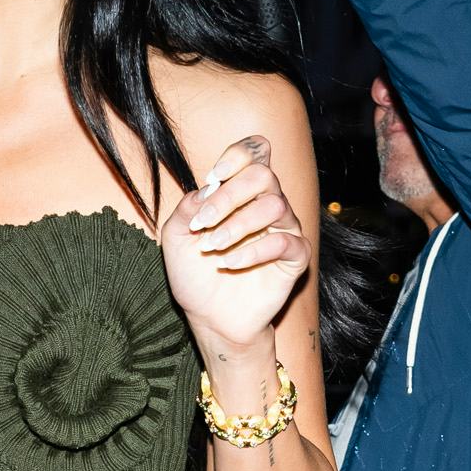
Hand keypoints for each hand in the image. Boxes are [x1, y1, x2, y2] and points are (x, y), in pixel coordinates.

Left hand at [161, 138, 311, 359]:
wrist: (209, 318)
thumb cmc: (195, 274)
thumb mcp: (176, 238)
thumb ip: (186, 209)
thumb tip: (206, 189)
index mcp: (241, 193)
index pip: (256, 152)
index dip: (239, 154)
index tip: (214, 176)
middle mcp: (266, 205)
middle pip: (263, 175)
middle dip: (230, 195)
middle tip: (203, 223)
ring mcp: (284, 229)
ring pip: (275, 206)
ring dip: (238, 225)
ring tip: (213, 248)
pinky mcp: (294, 258)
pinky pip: (286, 242)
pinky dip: (254, 251)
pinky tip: (230, 264)